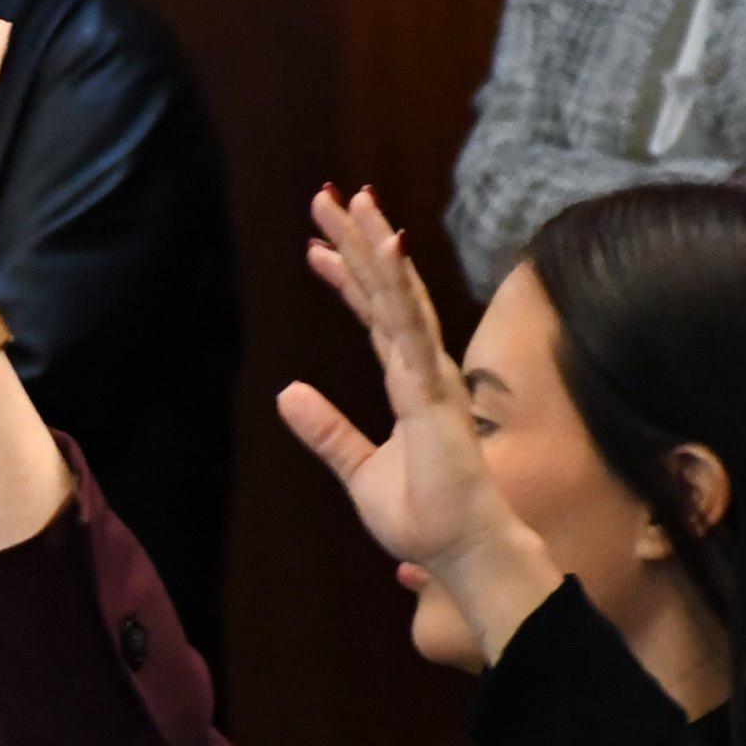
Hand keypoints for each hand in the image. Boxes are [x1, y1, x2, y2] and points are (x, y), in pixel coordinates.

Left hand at [277, 186, 559, 659]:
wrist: (459, 550)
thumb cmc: (422, 515)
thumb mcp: (356, 469)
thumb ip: (326, 431)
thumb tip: (287, 394)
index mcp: (406, 383)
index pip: (372, 316)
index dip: (346, 278)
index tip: (314, 246)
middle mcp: (421, 368)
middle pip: (384, 290)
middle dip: (356, 241)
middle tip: (324, 196)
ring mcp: (430, 374)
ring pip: (398, 295)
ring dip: (375, 244)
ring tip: (351, 199)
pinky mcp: (433, 390)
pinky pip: (411, 328)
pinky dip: (397, 286)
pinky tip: (386, 246)